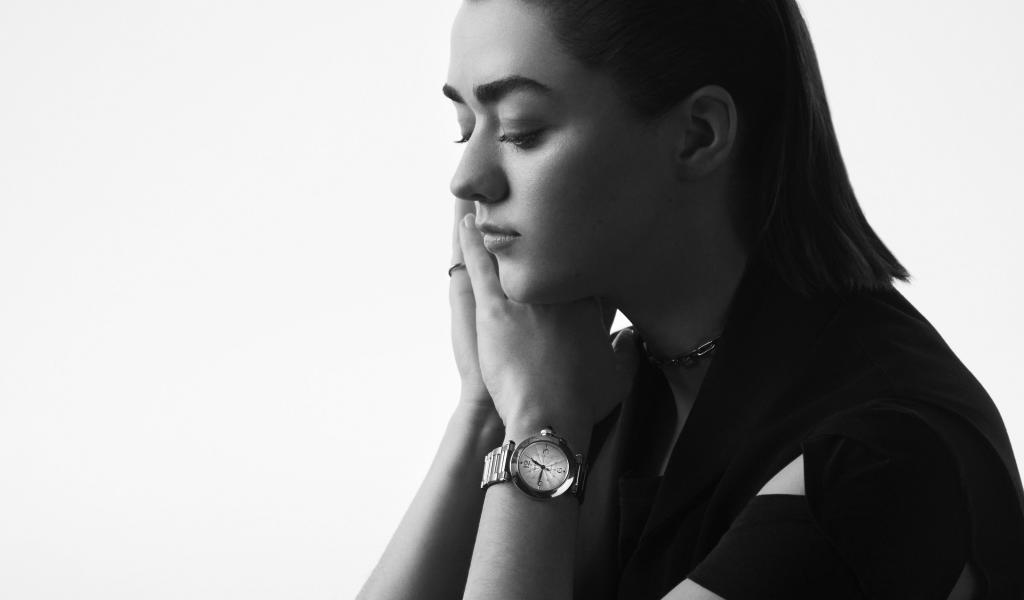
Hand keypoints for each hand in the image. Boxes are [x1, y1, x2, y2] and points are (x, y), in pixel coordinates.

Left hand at [456, 213, 639, 429]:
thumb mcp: (619, 376)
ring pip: (510, 248)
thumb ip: (629, 351)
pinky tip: (466, 223)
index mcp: (588, 301)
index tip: (562, 229)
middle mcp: (558, 290)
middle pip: (544, 246)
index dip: (567, 243)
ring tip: (489, 202)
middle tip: (524, 202)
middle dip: (534, 224)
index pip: (577, 260)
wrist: (549, 418)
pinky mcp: (494, 310)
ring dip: (498, 223)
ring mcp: (525, 296)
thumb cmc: (582, 401)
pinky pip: (481, 265)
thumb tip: (635, 340)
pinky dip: (472, 241)